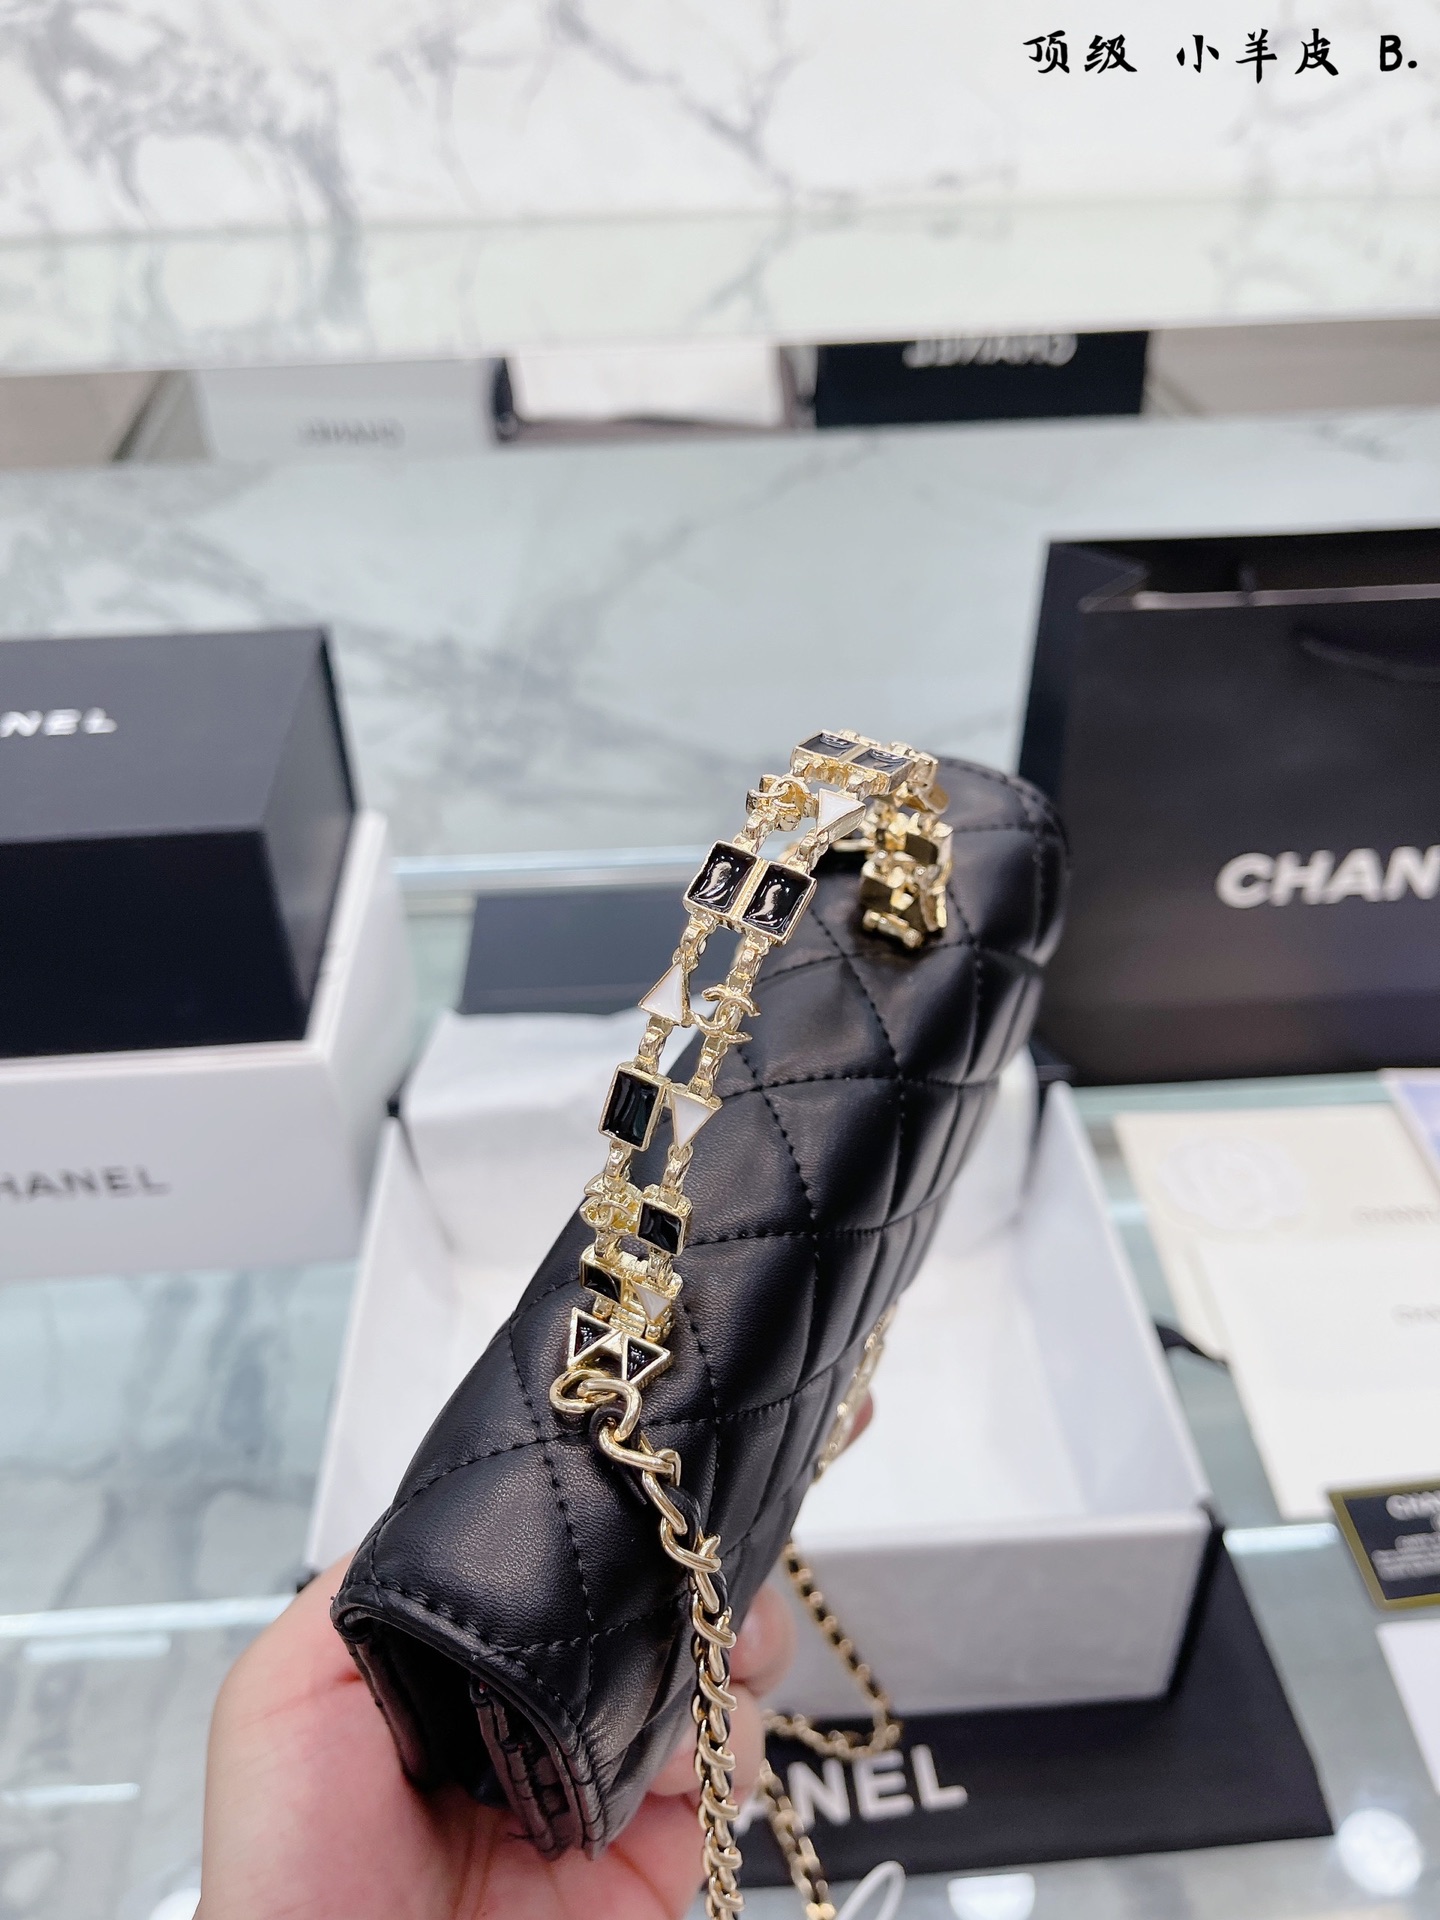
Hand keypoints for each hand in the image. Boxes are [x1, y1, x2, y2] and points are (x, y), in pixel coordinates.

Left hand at [197, 1555, 794, 1919]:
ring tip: (696, 1647)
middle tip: (707, 1540)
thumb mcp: (290, 1691)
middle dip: (689, 1553)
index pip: (551, 1547)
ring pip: (709, 1652)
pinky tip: (671, 1754)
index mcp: (459, 1654)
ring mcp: (608, 1769)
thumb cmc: (296, 1872)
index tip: (648, 1455)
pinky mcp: (666, 1841)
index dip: (603, 1504)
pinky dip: (727, 1730)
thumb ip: (373, 1579)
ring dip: (719, 1631)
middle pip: (648, 1589)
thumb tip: (475, 1501)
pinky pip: (736, 1751)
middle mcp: (539, 1701)